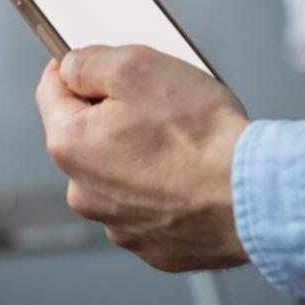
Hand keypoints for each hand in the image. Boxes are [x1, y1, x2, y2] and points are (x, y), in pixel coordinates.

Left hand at [34, 45, 251, 272]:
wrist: (253, 195)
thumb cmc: (204, 137)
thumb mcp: (138, 66)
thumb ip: (90, 60)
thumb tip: (74, 66)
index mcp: (71, 145)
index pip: (51, 90)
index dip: (75, 68)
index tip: (96, 63)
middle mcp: (85, 192)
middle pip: (90, 134)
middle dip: (117, 115)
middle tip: (160, 105)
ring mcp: (119, 224)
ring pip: (121, 173)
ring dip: (142, 155)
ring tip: (186, 143)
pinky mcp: (154, 244)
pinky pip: (151, 205)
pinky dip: (167, 190)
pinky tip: (193, 175)